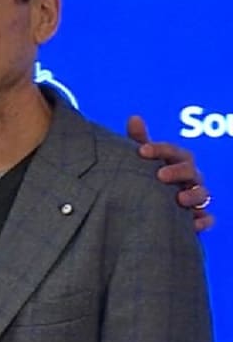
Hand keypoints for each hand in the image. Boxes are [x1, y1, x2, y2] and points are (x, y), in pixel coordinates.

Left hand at [127, 115, 213, 231]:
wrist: (149, 202)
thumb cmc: (147, 173)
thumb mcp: (141, 158)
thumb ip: (138, 139)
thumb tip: (134, 118)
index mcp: (175, 159)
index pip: (172, 150)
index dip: (159, 149)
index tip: (142, 151)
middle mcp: (188, 176)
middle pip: (190, 170)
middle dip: (178, 171)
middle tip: (160, 175)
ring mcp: (194, 196)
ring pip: (202, 194)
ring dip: (193, 195)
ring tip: (180, 199)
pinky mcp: (196, 217)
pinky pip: (206, 219)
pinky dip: (203, 221)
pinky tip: (194, 223)